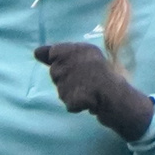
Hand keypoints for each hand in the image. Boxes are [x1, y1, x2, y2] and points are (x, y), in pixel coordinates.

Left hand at [32, 42, 154, 142]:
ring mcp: (76, 80)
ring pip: (60, 89)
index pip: (54, 53)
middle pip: (55, 73)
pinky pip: (69, 104)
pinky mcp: (76, 97)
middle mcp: (76, 61)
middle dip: (65, 79)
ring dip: (70, 92)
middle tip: (83, 80)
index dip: (61, 62)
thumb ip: (56, 53)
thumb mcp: (81, 57)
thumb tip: (35, 52)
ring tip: (87, 90)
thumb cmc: (99, 74)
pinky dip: (76, 105)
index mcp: (79, 48)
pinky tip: (88, 101)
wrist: (118, 95)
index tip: (72, 66)